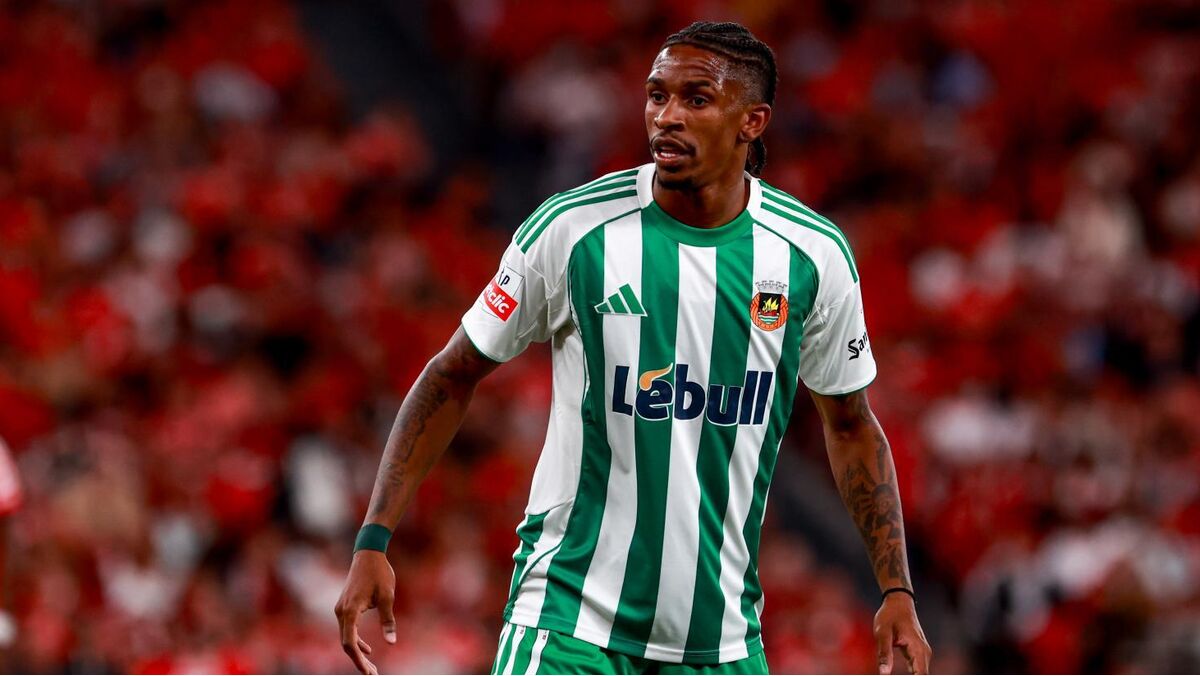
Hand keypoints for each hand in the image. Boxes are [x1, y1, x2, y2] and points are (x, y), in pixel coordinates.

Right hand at [335, 550, 396, 674]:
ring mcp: (341, 609)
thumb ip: (388, 620)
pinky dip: (356, 641)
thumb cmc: (379, 573)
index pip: (350, 642)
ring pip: (346, 637)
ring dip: (358, 652)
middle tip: (373, 674)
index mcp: (350, 610)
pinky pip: (348, 629)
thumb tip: (391, 642)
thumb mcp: (387, 596)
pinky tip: (369, 649)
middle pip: (346, 643)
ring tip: (371, 667)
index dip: (358, 660)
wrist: (368, 553)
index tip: (368, 672)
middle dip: (358, 660)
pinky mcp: (344, 607)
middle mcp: (341, 611)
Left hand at [874, 592, 930, 673]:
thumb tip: (883, 674)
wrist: (899, 602)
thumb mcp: (882, 632)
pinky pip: (917, 670)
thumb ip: (884, 653)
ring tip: (891, 675)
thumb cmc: (890, 615)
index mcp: (918, 649)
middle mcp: (924, 653)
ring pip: (921, 674)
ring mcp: (922, 653)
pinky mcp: (918, 654)